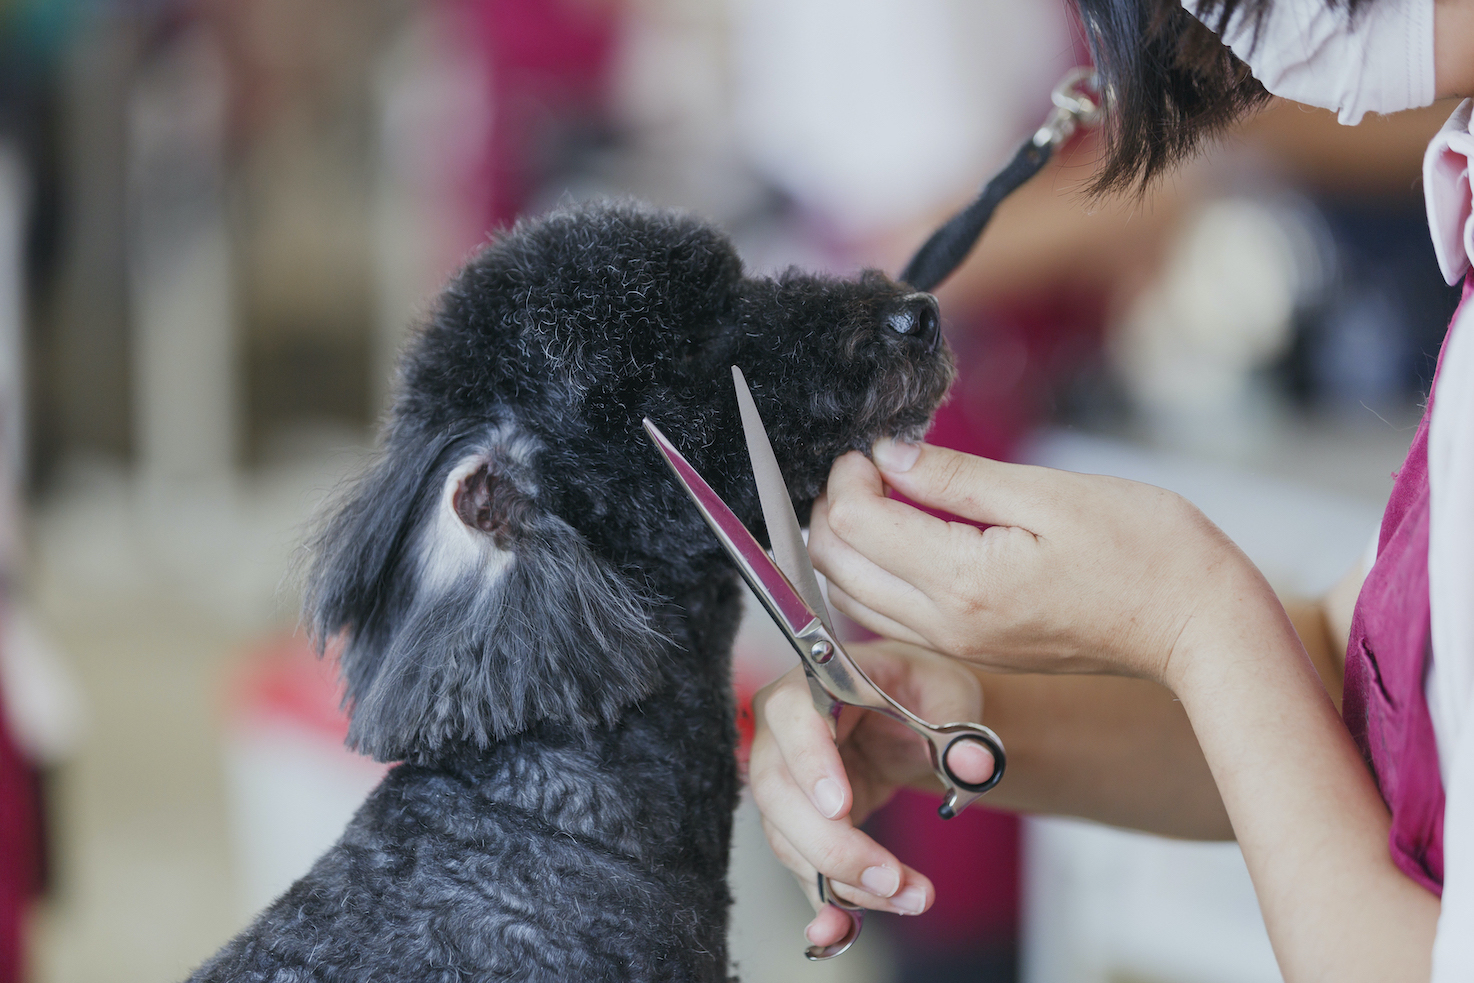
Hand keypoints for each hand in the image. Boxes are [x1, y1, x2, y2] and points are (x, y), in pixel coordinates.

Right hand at [749, 641, 995, 947]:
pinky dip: (826, 900)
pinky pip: (803, 865)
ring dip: (843, 880)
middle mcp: (782, 731)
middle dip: (833, 845)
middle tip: (890, 881)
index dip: (810, 761)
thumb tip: (972, 767)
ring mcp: (785, 779)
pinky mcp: (799, 822)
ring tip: (911, 897)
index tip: (841, 806)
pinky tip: (842, 932)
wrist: (913, 715)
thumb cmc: (923, 690)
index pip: (794, 715)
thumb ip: (962, 731)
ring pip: (789, 838)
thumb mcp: (952, 694)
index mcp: (815, 681)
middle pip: (780, 791)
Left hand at [808, 439, 1255, 687]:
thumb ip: (955, 477)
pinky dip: (872, 574)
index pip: (855, 524)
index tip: (873, 446)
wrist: (1199, 625)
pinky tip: (903, 536)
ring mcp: (956, 646)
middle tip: (869, 466)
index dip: (849, 474)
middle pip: (835, 566)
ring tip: (883, 493)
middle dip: (833, 508)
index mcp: (963, 582)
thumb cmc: (1145, 549)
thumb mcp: (1047, 493)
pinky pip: (887, 616)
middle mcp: (946, 625)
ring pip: (850, 597)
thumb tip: (887, 454)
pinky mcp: (970, 653)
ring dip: (846, 543)